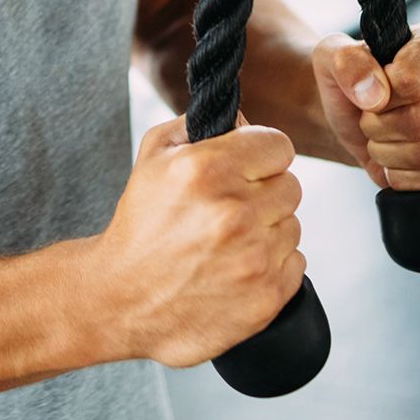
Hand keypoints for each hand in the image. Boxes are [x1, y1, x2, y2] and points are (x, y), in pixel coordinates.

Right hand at [91, 113, 305, 368]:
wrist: (124, 299)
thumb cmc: (140, 225)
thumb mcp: (153, 157)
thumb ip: (197, 125)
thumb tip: (243, 119)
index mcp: (208, 170)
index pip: (279, 145)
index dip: (261, 153)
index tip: (247, 166)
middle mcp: (236, 212)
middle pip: (291, 185)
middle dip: (264, 192)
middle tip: (230, 207)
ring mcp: (254, 258)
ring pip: (293, 225)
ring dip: (268, 229)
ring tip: (228, 240)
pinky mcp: (267, 297)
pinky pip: (295, 262)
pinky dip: (272, 263)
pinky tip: (236, 265)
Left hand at [311, 17, 419, 190]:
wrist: (358, 116)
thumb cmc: (352, 80)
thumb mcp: (333, 57)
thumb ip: (347, 63)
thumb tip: (375, 94)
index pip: (410, 82)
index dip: (378, 97)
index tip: (372, 91)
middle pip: (419, 121)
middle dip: (379, 129)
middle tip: (372, 120)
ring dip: (390, 154)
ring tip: (384, 139)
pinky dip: (410, 177)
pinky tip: (401, 163)